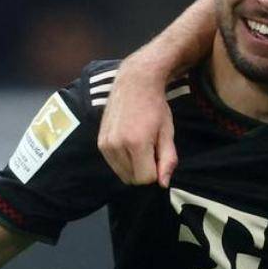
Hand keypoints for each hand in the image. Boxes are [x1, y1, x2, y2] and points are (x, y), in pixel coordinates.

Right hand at [97, 54, 178, 186]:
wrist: (134, 84)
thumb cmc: (155, 107)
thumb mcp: (167, 132)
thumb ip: (167, 160)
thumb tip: (163, 184)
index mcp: (136, 143)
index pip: (146, 179)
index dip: (156, 171)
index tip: (159, 155)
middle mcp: (117, 146)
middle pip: (133, 179)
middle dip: (145, 169)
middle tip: (150, 147)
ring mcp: (105, 145)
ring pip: (122, 174)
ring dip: (134, 166)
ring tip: (139, 143)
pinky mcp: (100, 143)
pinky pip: (114, 165)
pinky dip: (123, 161)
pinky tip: (129, 142)